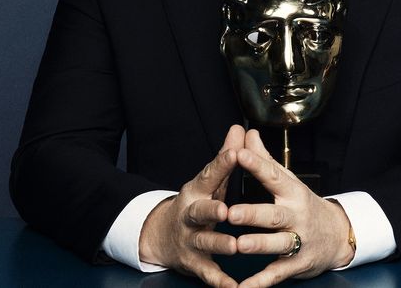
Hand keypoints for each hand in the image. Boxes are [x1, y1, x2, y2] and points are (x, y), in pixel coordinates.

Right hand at [139, 124, 244, 287]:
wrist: (161, 236)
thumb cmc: (196, 204)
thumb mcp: (208, 181)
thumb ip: (225, 157)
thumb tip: (240, 128)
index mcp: (197, 192)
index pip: (209, 174)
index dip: (222, 163)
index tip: (236, 152)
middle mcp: (191, 216)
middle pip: (200, 212)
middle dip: (211, 211)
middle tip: (225, 210)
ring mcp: (191, 240)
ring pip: (204, 243)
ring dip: (218, 245)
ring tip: (234, 246)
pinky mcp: (194, 263)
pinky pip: (208, 273)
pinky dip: (220, 281)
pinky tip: (234, 287)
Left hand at [228, 129, 355, 287]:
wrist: (339, 235)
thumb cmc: (304, 205)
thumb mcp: (288, 181)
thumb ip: (265, 160)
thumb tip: (247, 134)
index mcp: (292, 192)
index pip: (273, 176)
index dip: (256, 165)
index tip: (239, 154)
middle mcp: (296, 216)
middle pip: (273, 214)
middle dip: (253, 214)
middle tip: (231, 212)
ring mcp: (298, 241)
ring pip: (277, 244)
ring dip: (258, 245)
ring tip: (239, 245)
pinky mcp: (297, 264)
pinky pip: (277, 273)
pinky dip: (260, 282)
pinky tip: (243, 287)